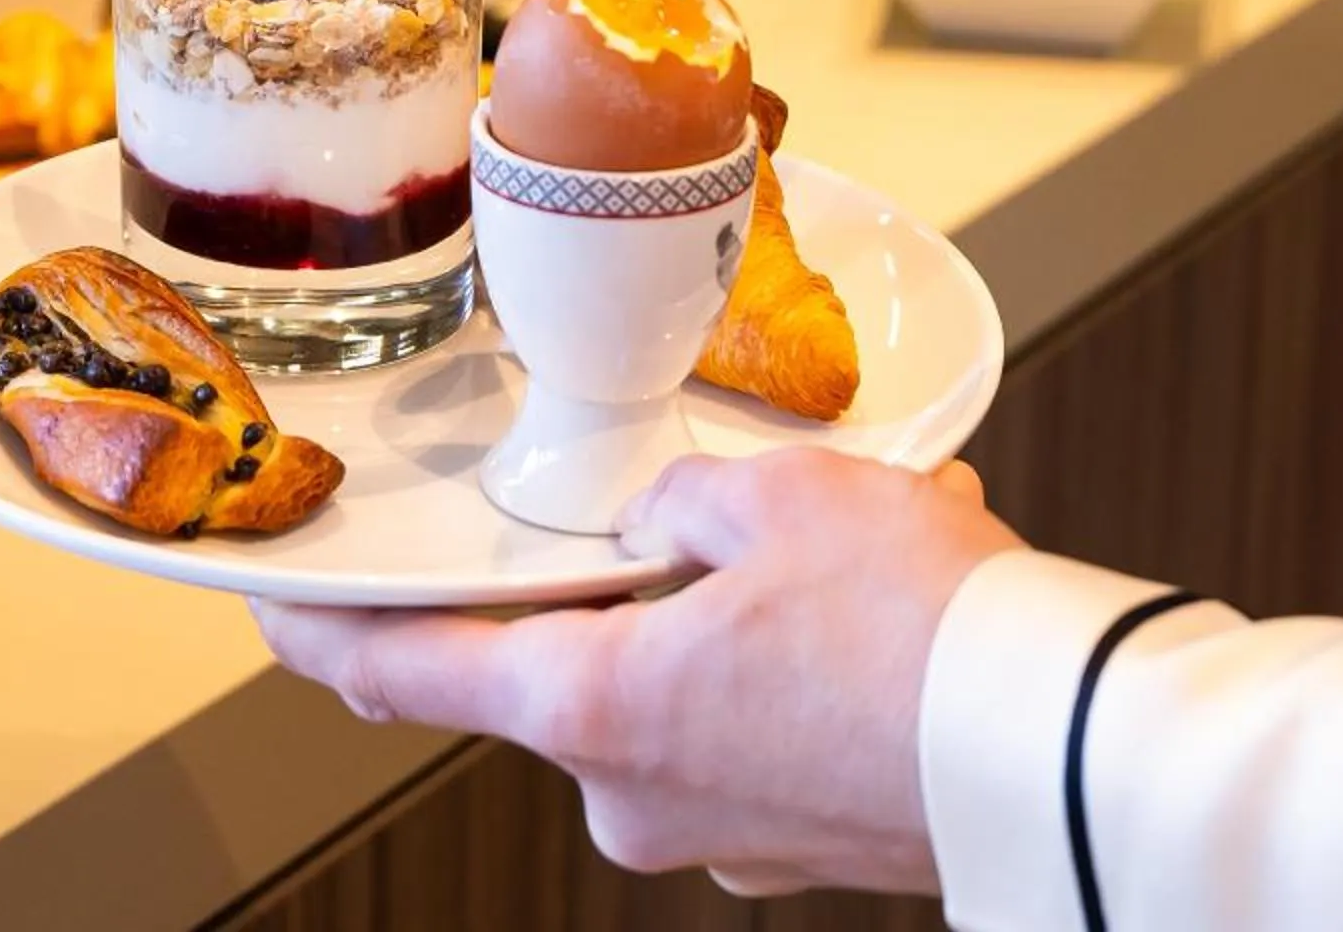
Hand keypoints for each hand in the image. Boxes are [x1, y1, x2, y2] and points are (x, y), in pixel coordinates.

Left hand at [253, 451, 1019, 896]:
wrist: (1070, 748)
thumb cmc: (920, 631)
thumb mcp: (776, 498)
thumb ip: (685, 499)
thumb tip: (681, 522)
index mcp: (593, 712)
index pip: (405, 674)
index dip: (325, 634)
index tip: (272, 607)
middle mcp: (634, 797)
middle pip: (568, 667)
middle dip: (625, 581)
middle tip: (697, 504)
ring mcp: (719, 834)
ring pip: (679, 688)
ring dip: (733, 611)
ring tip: (845, 535)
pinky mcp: (799, 843)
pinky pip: (760, 725)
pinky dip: (798, 659)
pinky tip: (881, 599)